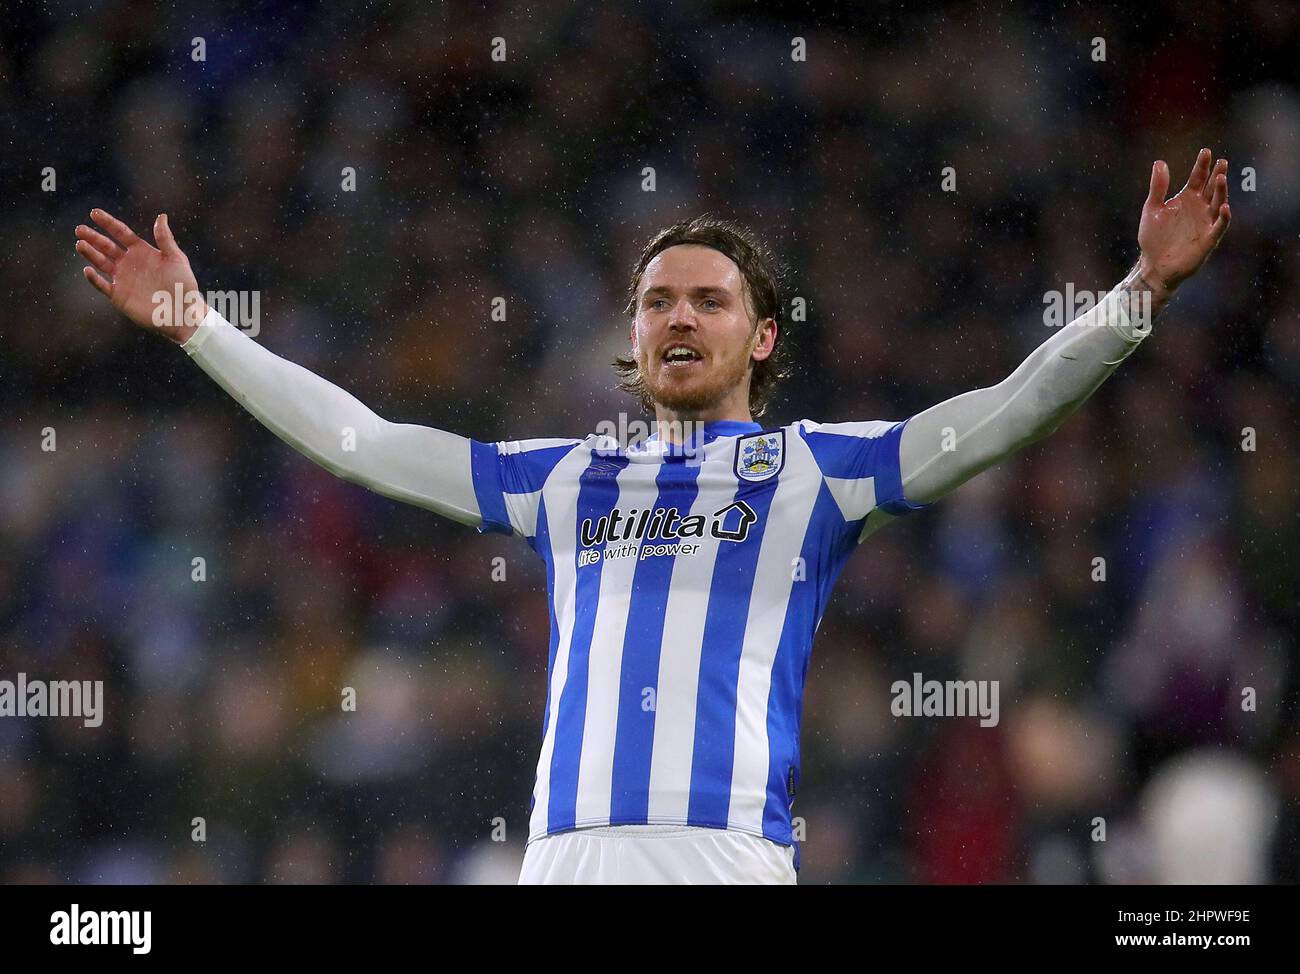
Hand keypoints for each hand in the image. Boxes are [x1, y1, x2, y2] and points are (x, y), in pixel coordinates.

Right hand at [76, 210, 205, 343]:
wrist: (183, 313)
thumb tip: (161, 216)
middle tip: (80, 229)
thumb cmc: (183, 284)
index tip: (94, 213)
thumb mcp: (176, 258)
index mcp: (142, 251)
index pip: (121, 233)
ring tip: (80, 243)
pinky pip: (102, 285)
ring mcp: (123, 279)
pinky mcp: (119, 296)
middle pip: (106, 246)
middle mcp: (130, 263)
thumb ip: (165, 238)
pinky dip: (94, 278)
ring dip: (90, 253)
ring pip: (101, 263)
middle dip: (93, 237)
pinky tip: (88, 269)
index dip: (108, 223)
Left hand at [1137, 148, 1231, 299]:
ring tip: (1221, 178)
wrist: (1153, 265)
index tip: (1206, 152)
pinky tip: (1225, 207)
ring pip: (1218, 203)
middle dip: (1216, 175)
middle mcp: (1200, 208)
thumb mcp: (1152, 209)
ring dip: (1221, 191)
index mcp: (1187, 199)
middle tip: (1221, 162)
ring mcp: (1205, 222)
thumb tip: (1160, 162)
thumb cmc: (1153, 238)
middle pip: (1211, 188)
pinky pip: (1219, 226)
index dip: (1202, 165)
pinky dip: (1224, 217)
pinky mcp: (1209, 239)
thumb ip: (1158, 187)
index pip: (1198, 178)